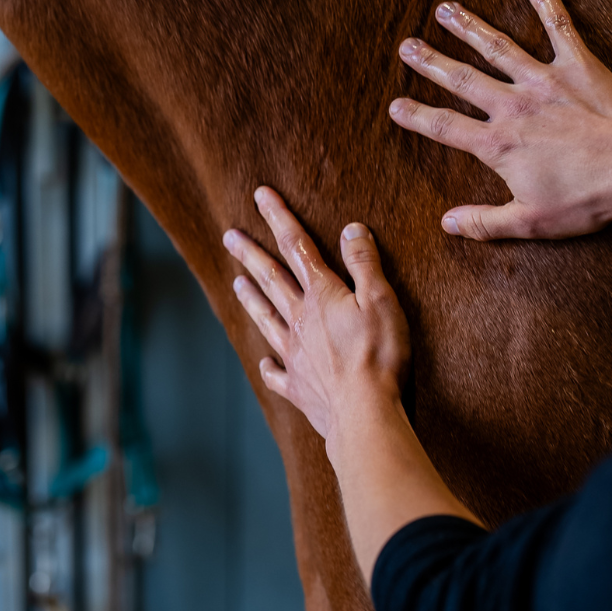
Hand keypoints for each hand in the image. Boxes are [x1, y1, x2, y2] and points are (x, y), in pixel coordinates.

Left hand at [222, 187, 410, 440]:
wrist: (364, 414)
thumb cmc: (379, 357)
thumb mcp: (381, 300)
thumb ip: (365, 263)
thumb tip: (351, 229)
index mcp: (322, 296)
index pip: (297, 247)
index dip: (279, 218)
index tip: (260, 196)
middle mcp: (300, 321)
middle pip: (271, 279)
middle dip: (251, 254)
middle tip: (229, 236)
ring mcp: (294, 355)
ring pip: (266, 318)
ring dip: (250, 298)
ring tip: (236, 283)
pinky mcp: (297, 387)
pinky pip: (276, 372)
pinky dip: (269, 365)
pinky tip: (264, 361)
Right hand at [389, 0, 611, 240]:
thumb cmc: (587, 199)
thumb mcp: (531, 221)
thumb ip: (485, 222)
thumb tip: (448, 224)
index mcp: (499, 144)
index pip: (445, 127)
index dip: (416, 116)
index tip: (394, 106)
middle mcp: (513, 106)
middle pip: (462, 79)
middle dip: (431, 62)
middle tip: (406, 46)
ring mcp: (544, 81)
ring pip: (497, 47)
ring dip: (469, 27)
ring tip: (445, 9)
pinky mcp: (577, 65)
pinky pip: (558, 27)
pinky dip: (546, 2)